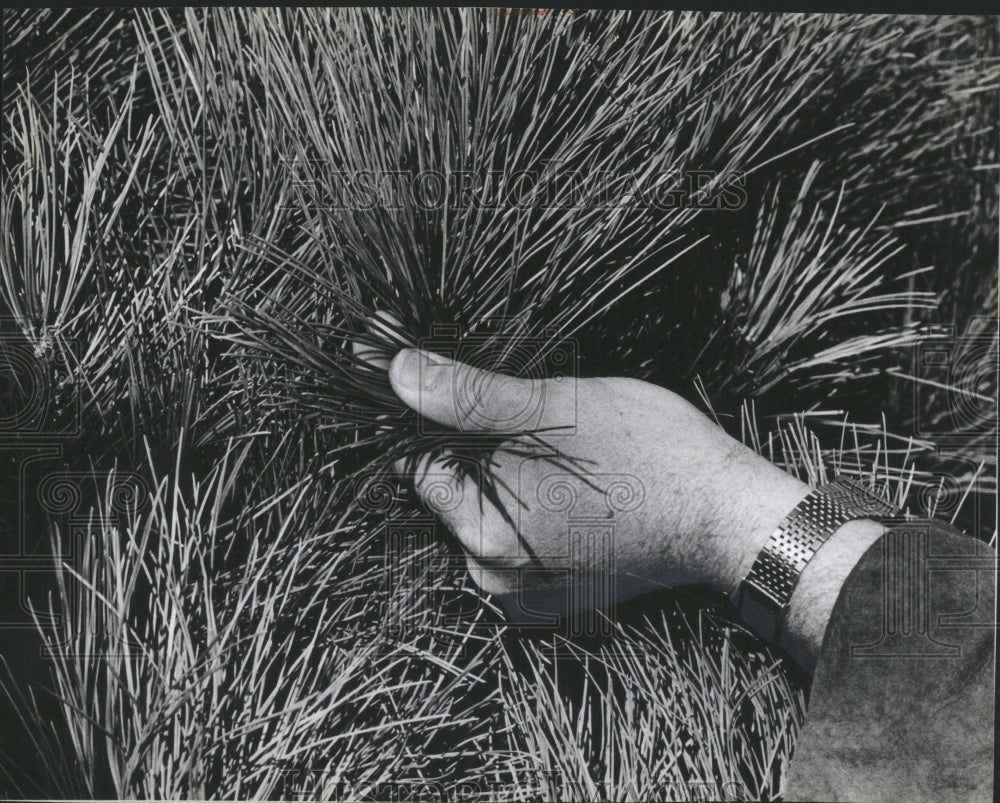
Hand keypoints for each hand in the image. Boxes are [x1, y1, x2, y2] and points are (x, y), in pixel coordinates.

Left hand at [357, 327, 810, 614]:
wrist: (728, 517)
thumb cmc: (651, 455)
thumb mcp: (557, 406)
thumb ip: (470, 394)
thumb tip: (398, 372)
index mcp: (482, 530)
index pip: (418, 466)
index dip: (430, 419)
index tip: (457, 392)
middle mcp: (492, 573)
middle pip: (449, 493)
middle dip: (472, 449)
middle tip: (525, 418)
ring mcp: (524, 590)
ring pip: (484, 514)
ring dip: (503, 477)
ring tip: (554, 452)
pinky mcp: (554, 595)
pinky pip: (515, 540)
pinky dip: (528, 507)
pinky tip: (565, 486)